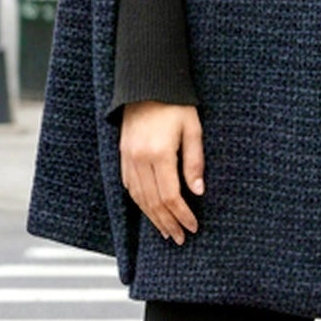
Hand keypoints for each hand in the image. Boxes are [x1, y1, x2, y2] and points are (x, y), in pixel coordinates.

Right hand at [119, 102, 204, 244]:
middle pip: (153, 202)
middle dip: (168, 223)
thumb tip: (198, 191)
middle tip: (180, 237)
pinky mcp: (122, 155)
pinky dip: (139, 202)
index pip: (171, 196)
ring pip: (139, 198)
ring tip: (166, 231)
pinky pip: (129, 186)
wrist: (146, 83)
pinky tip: (148, 209)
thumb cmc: (174, 102)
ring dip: (153, 218)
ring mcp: (128, 158)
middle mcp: (140, 159)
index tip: (193, 226)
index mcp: (160, 153)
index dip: (182, 215)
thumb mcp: (193, 128)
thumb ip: (195, 161)